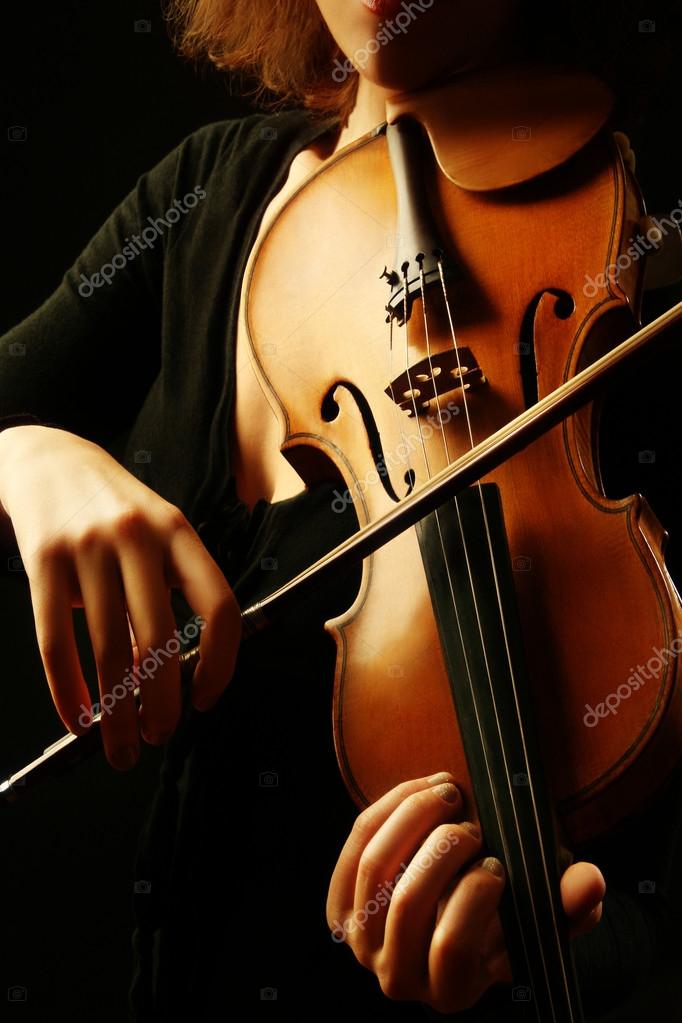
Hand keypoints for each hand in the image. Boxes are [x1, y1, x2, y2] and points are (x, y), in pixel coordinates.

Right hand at [0, 426, 240, 768]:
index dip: (220, 662)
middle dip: (163, 704)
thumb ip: (164, 596)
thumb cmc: (114, 510)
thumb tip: (164, 679)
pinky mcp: (42, 560)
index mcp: (179, 533)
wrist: (48, 461)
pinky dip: (68, 692)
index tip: (205, 699)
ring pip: (107, 650)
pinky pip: (56, 641)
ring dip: (116, 713)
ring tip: (120, 747)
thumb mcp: (155, 536)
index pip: (219, 606)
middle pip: (160, 639)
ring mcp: (89, 547)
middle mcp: (138, 537)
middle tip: (159, 736)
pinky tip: (78, 720)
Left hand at [326, 773, 604, 1013]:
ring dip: (415, 814)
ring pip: (377, 862)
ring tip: (450, 792)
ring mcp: (360, 941)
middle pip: (410, 899)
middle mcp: (396, 974)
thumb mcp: (541, 919)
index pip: (452, 944)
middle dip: (445, 846)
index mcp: (449, 989)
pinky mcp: (338, 904)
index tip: (498, 863)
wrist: (451, 921)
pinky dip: (389, 805)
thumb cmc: (502, 920)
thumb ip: (570, 904)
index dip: (476, 894)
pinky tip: (422, 789)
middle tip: (473, 822)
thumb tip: (591, 881)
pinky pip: (358, 841)